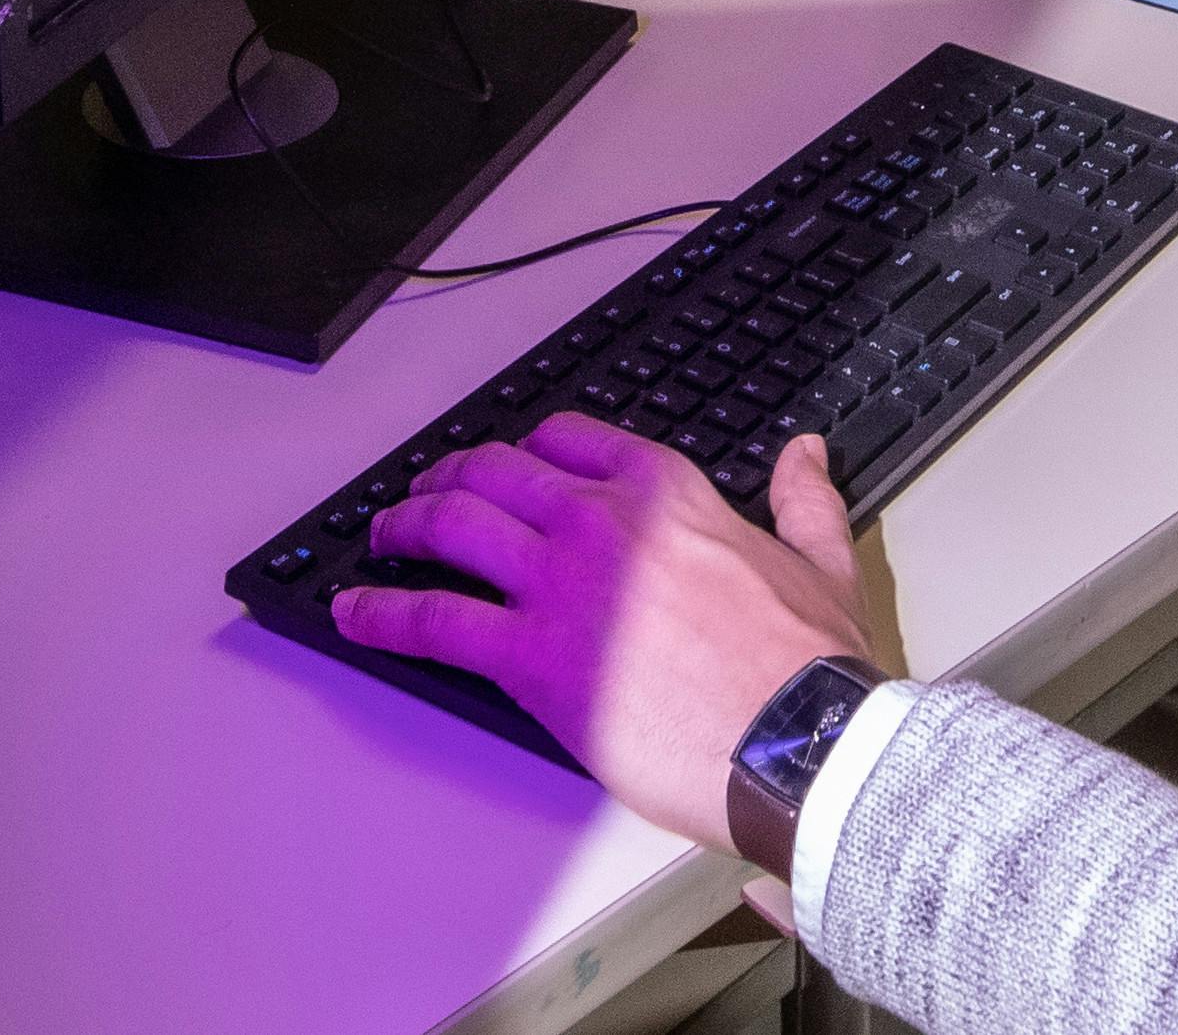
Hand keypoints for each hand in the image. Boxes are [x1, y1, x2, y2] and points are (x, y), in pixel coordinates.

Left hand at [338, 419, 877, 853]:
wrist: (796, 741)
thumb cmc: (808, 665)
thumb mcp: (821, 559)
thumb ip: (803, 499)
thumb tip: (804, 453)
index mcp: (665, 491)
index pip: (569, 436)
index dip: (528, 447)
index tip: (511, 463)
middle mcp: (599, 520)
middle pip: (495, 472)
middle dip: (449, 477)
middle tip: (426, 496)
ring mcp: (558, 585)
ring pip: (452, 527)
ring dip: (405, 526)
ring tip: (384, 538)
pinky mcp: (528, 657)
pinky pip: (434, 620)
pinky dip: (382, 614)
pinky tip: (357, 613)